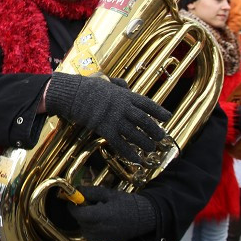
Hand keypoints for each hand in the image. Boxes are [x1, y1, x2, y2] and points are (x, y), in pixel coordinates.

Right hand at [44, 73, 170, 163]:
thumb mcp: (105, 81)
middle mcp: (123, 107)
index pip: (147, 104)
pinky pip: (119, 143)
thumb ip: (118, 84)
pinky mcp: (104, 129)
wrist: (72, 94)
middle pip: (144, 120)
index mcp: (125, 95)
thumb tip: (126, 85)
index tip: (168, 117)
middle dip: (155, 130)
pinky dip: (129, 152)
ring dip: (145, 142)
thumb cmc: (87, 86)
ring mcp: (114, 119)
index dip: (159, 111)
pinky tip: (136, 159)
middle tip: (161, 137)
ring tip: (151, 148)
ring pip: (135, 133)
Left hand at [69, 186, 156, 240]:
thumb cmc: (128, 204)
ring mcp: (103, 237)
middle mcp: (101, 229)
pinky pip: (91, 235)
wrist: (145, 218)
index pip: (78, 214)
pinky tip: (101, 220)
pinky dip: (92, 227)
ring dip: (86, 220)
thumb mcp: (109, 194)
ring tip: (98, 212)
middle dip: (81, 211)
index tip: (72, 200)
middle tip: (90, 203)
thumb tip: (77, 189)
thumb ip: (91, 192)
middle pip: (80, 221)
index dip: (72, 207)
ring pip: (85, 228)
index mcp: (102, 216)